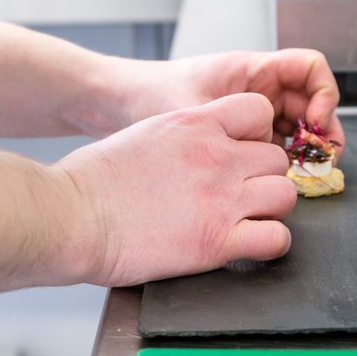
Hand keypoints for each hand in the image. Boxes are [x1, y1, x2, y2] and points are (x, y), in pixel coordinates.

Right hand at [52, 93, 296, 285]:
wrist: (71, 216)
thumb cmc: (93, 179)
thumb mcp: (146, 133)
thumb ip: (185, 136)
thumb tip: (198, 149)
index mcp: (196, 123)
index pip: (259, 111)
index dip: (257, 133)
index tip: (244, 150)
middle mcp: (216, 157)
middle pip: (277, 158)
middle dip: (264, 175)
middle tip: (244, 192)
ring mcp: (221, 199)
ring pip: (285, 194)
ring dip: (272, 208)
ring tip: (250, 218)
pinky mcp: (217, 242)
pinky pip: (276, 239)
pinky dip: (271, 243)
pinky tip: (252, 244)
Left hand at [97, 48, 343, 155]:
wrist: (117, 106)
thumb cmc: (148, 94)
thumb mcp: (191, 109)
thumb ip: (222, 125)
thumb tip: (260, 147)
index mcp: (253, 69)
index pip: (310, 68)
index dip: (325, 93)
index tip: (315, 123)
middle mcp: (259, 88)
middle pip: (313, 102)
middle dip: (323, 131)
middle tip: (323, 161)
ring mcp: (253, 114)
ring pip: (298, 128)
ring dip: (306, 150)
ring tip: (305, 177)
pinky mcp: (242, 138)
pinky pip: (278, 147)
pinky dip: (285, 163)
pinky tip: (278, 184)